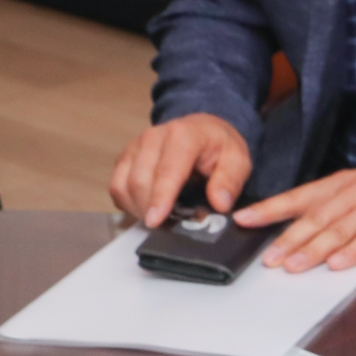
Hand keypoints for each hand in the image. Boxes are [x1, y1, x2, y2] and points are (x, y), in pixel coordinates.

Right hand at [110, 113, 251, 228]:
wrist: (203, 128)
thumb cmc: (218, 146)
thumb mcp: (237, 160)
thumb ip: (230, 181)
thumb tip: (219, 204)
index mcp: (182, 136)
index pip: (166, 172)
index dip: (160, 199)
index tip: (155, 221)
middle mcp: (153, 137)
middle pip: (139, 182)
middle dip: (150, 210)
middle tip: (169, 227)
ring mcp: (135, 146)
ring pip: (123, 185)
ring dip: (138, 209)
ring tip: (160, 220)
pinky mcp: (125, 157)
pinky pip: (117, 186)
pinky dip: (128, 203)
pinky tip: (147, 209)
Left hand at [233, 160, 355, 272]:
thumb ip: (340, 208)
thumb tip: (313, 234)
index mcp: (342, 184)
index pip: (298, 197)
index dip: (270, 209)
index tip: (244, 218)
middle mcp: (353, 194)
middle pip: (313, 218)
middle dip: (288, 239)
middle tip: (268, 259)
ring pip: (336, 231)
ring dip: (313, 251)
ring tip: (293, 267)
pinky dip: (351, 253)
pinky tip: (336, 265)